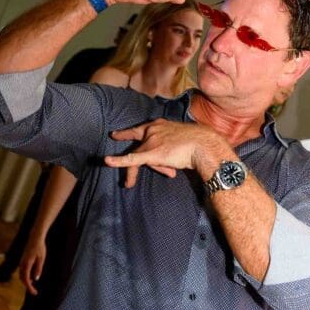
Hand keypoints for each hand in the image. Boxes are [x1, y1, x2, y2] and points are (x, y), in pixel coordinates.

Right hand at [19, 234, 46, 295]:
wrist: (35, 238)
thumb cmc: (40, 248)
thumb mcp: (41, 259)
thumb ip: (38, 269)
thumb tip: (35, 279)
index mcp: (27, 264)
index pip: (26, 279)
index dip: (29, 287)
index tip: (34, 293)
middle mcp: (22, 263)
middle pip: (22, 279)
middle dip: (28, 286)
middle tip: (35, 292)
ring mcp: (21, 262)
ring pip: (21, 275)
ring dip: (26, 281)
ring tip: (33, 287)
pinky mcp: (23, 260)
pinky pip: (22, 271)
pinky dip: (26, 276)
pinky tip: (31, 278)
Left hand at [104, 119, 224, 187]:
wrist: (203, 145)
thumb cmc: (197, 145)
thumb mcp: (180, 145)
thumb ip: (170, 154)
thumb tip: (168, 170)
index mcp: (160, 125)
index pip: (141, 131)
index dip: (127, 134)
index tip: (116, 135)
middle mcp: (152, 130)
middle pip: (139, 147)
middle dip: (137, 162)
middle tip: (126, 174)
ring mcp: (150, 141)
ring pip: (137, 157)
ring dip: (133, 172)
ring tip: (130, 184)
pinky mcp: (150, 153)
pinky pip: (131, 159)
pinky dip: (118, 161)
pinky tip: (106, 162)